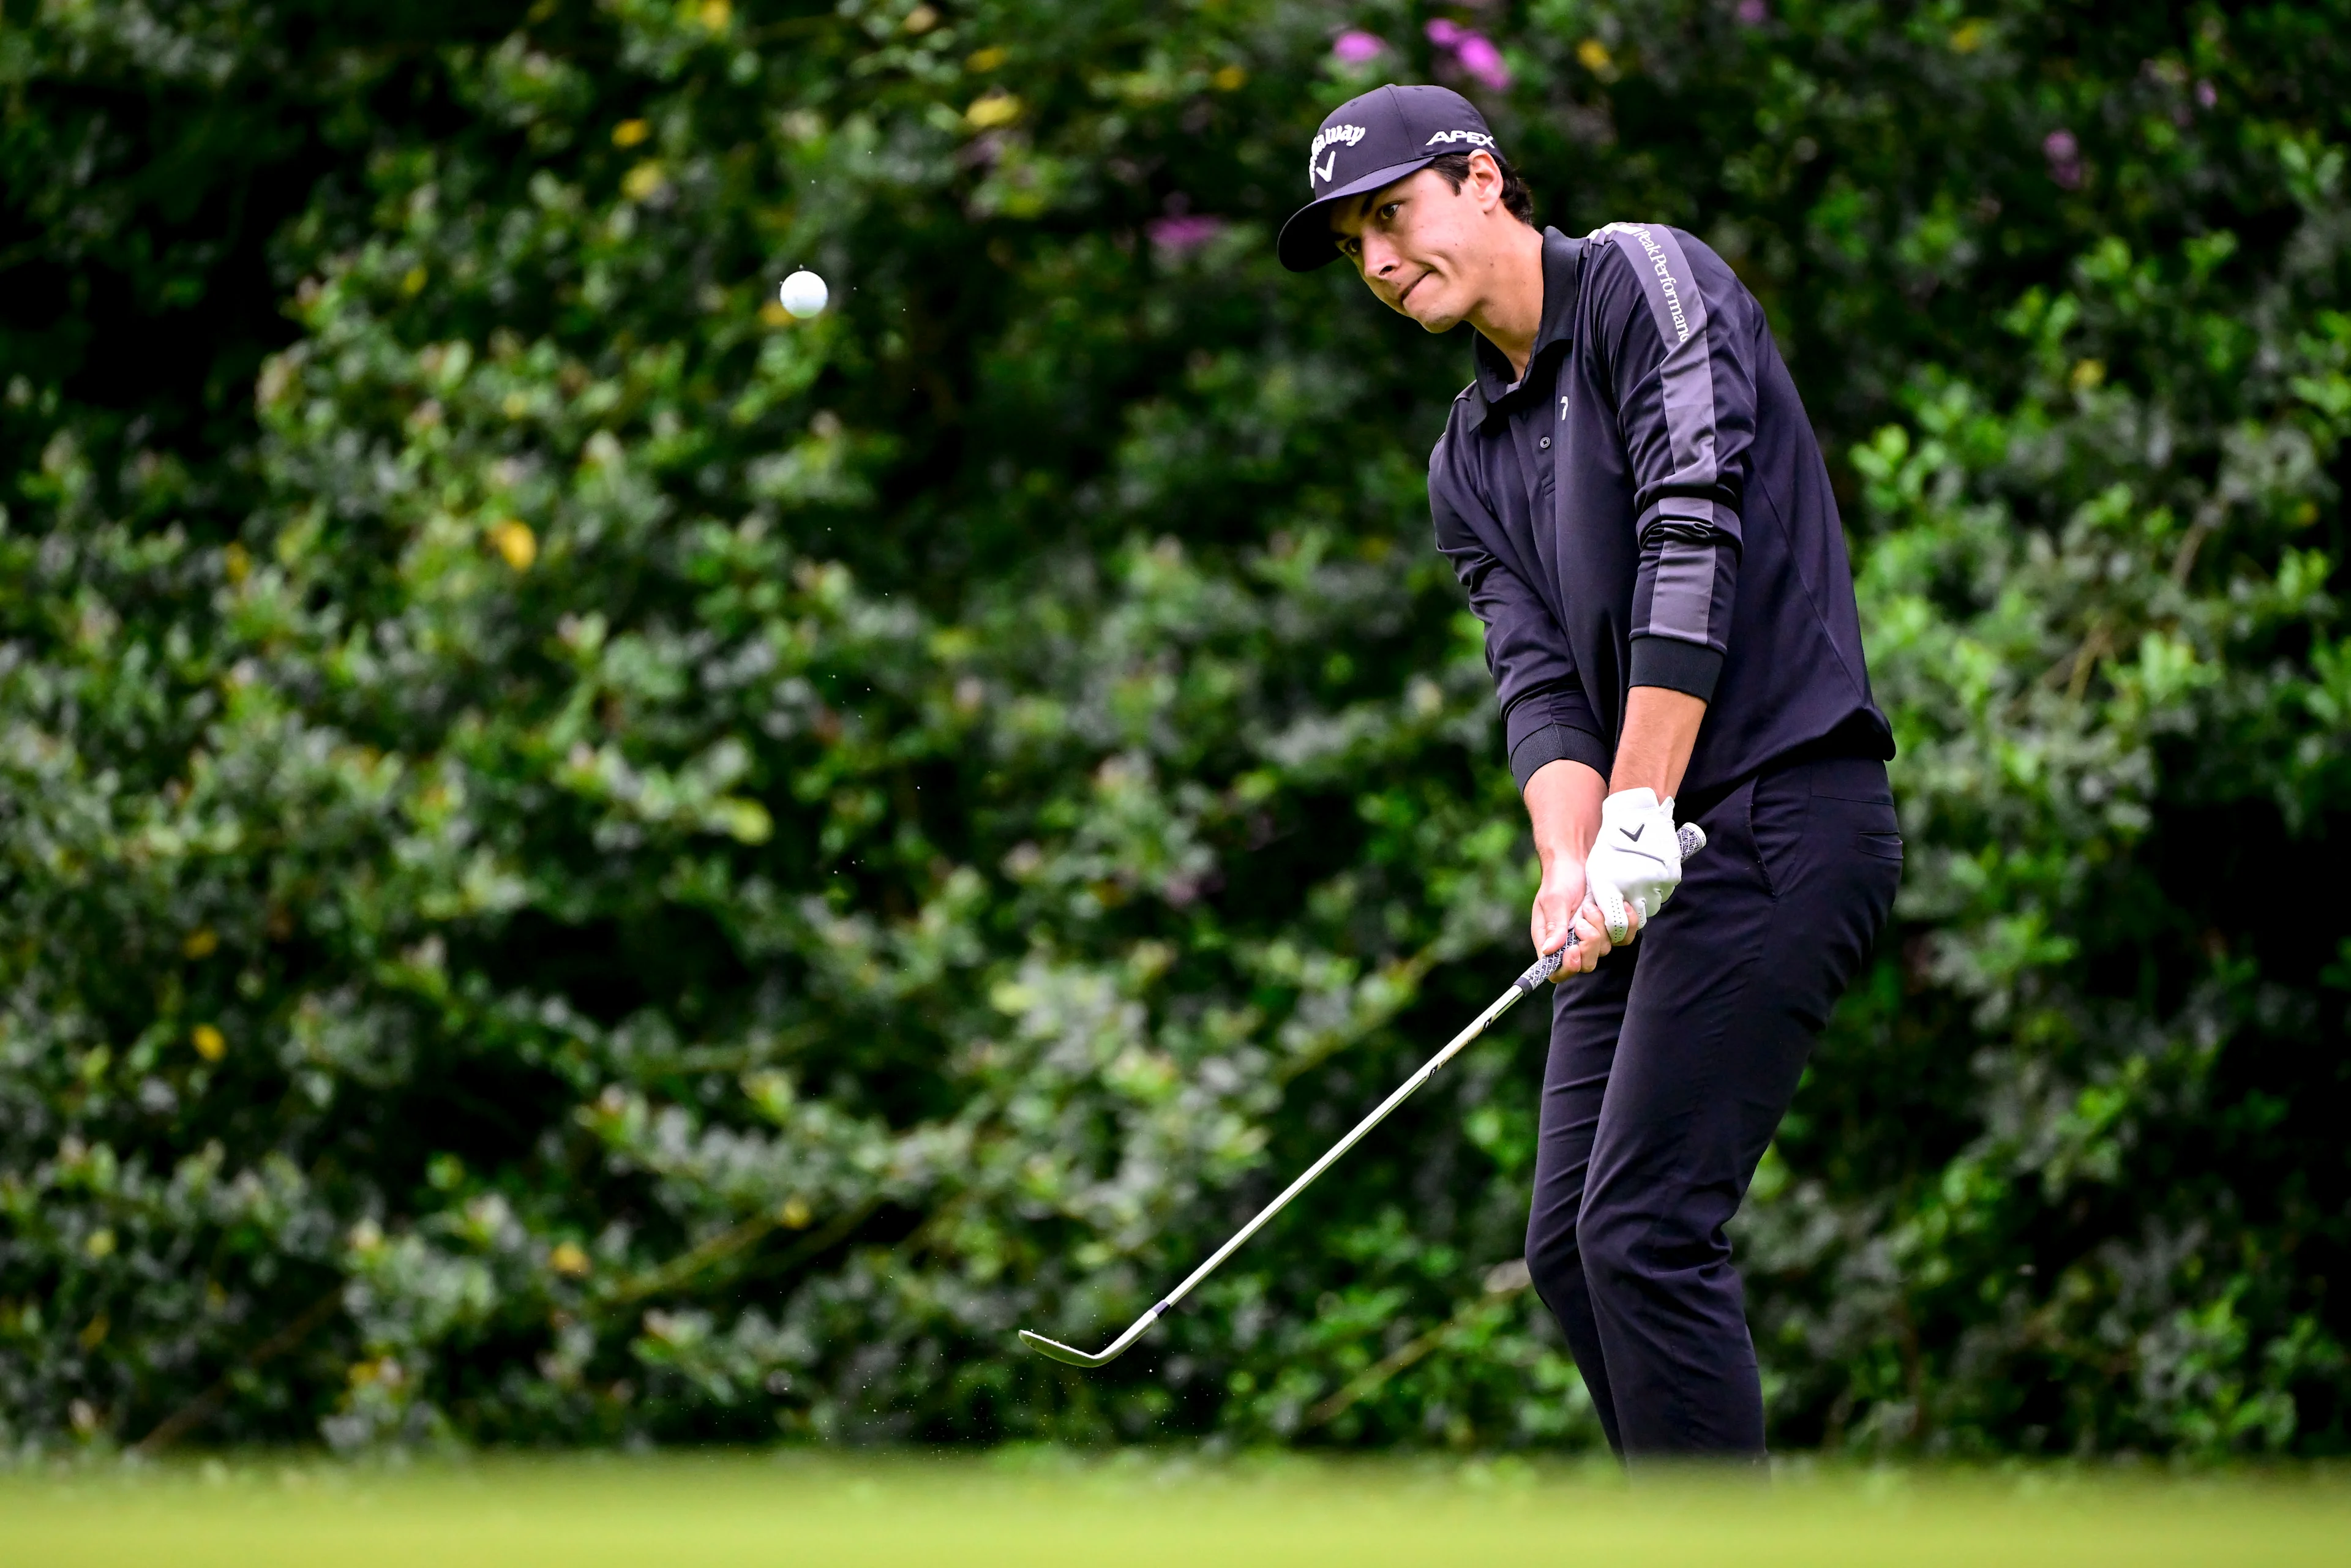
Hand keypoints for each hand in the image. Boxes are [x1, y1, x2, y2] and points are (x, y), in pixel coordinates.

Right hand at [1530, 861, 1613, 978]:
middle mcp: (1573, 944)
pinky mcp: (1611, 928)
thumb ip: (1554, 925)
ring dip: (1601, 926)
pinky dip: (1624, 923)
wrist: (1577, 861)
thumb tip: (1549, 950)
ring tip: (1591, 905)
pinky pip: (1624, 937)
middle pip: (1587, 964)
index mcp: (1552, 942)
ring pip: (1605, 949)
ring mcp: (1594, 937)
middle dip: (1589, 943)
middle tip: (1583, 919)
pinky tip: (1617, 906)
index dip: (1568, 967)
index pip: (1557, 972)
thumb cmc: (1559, 880)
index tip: (1574, 949)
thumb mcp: (1553, 900)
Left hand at [1584, 788, 1685, 944]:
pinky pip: (1665, 892)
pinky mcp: (1671, 877)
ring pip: (1653, 905)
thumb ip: (1602, 898)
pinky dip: (1660, 887)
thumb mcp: (1596, 872)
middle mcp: (1633, 889)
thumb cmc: (1611, 846)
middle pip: (1638, 918)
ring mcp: (1654, 883)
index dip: (1618, 927)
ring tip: (1640, 879)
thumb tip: (1608, 918)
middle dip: (1633, 911)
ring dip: (1647, 898)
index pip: (1617, 926)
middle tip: (1630, 895)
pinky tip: (1651, 872)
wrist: (1636, 819)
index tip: (1618, 919)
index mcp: (1610, 888)